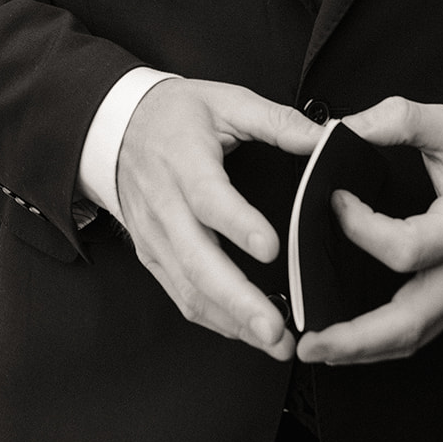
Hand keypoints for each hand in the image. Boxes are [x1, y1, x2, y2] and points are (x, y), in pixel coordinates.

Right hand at [116, 78, 320, 360]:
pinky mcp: (153, 255)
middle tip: (275, 327)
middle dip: (238, 300)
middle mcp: (166, 205)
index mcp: (184, 160)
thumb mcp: (225, 100)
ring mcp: (156, 236)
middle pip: (198, 260)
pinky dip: (214, 319)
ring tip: (273, 341)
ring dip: (231, 321)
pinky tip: (245, 332)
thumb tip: (324, 138)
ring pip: (189, 288)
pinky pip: (181, 295)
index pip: (209, 198)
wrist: (117, 129)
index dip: (238, 224)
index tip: (271, 248)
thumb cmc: (175, 114)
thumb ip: (277, 121)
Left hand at [296, 97, 442, 366]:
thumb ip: (398, 119)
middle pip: (408, 323)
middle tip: (309, 341)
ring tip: (318, 348)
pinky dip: (380, 344)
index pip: (405, 248)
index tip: (336, 199)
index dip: (361, 228)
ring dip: (362, 350)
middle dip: (355, 338)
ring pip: (411, 339)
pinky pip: (417, 333)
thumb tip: (345, 128)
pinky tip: (349, 340)